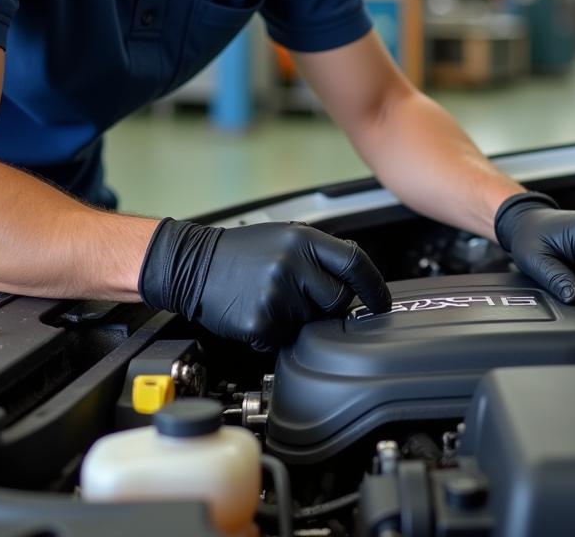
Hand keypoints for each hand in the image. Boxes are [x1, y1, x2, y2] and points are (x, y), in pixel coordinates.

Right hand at [139, 218, 391, 351]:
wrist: (193, 263)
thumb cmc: (240, 251)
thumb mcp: (285, 236)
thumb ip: (320, 253)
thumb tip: (356, 273)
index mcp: (303, 240)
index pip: (355, 263)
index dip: (374, 286)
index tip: (381, 302)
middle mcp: (293, 264)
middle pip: (338, 299)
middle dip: (328, 304)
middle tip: (304, 296)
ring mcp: (276, 294)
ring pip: (311, 322)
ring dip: (299, 318)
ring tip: (273, 298)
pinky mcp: (260, 321)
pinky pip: (283, 338)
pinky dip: (275, 332)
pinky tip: (259, 312)